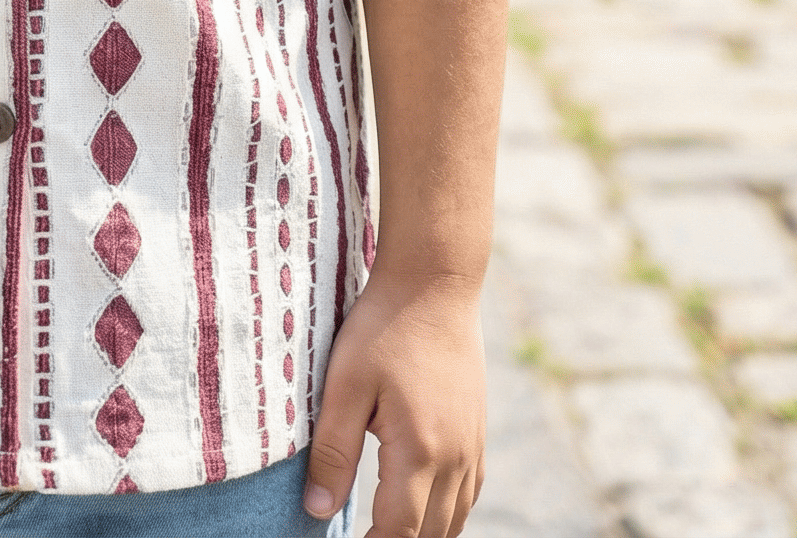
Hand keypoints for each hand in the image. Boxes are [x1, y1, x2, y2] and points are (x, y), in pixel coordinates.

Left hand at [302, 271, 484, 537]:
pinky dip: (446, 515)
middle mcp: (455, 458)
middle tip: (363, 537)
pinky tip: (424, 510)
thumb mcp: (345, 385)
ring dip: (423, 535)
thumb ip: (332, 451)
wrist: (435, 283)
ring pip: (454, 520)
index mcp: (420, 450)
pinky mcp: (478, 432)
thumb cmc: (383, 328)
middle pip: (430, 534)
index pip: (397, 531)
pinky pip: (468, 494)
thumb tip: (318, 510)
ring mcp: (472, 446)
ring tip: (387, 529)